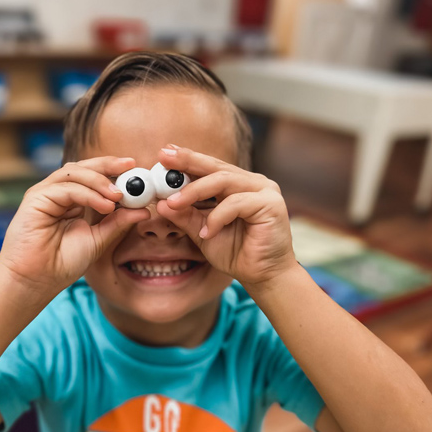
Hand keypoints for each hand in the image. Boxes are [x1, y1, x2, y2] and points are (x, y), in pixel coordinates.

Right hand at [0, 157, 149, 296]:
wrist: (36, 280)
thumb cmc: (62, 263)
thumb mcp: (99, 240)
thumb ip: (118, 223)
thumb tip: (144, 210)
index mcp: (72, 200)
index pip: (93, 177)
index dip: (114, 171)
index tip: (137, 171)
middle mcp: (58, 193)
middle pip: (83, 167)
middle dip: (108, 165)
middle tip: (131, 166)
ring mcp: (46, 193)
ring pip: (74, 172)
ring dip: (100, 180)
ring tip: (119, 195)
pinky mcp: (36, 198)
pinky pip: (66, 188)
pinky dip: (88, 194)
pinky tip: (105, 205)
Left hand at [156, 146, 298, 288]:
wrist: (262, 276)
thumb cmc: (237, 253)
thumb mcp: (202, 233)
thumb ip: (185, 217)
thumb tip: (161, 203)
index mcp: (237, 185)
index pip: (209, 168)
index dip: (186, 160)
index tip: (163, 155)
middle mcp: (251, 183)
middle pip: (216, 166)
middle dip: (188, 161)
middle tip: (164, 158)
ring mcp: (263, 190)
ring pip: (223, 180)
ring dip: (194, 191)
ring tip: (173, 203)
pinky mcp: (271, 204)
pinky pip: (236, 203)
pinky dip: (216, 217)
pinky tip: (207, 233)